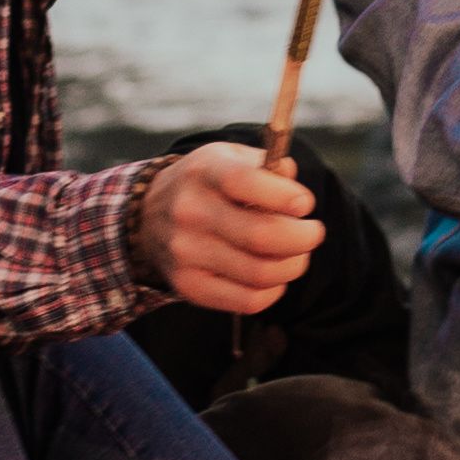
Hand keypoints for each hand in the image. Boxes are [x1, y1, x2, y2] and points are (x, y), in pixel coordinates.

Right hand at [133, 140, 323, 315]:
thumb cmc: (203, 185)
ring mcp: (186, 253)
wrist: (147, 217)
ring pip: (260, 273)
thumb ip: (266, 164)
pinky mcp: (189, 286)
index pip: (246, 182)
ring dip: (293, 265)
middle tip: (312, 233)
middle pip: (261, 235)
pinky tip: (275, 276)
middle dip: (302, 237)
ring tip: (297, 254)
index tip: (304, 204)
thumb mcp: (228, 158)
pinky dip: (274, 291)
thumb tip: (292, 180)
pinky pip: (247, 301)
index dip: (285, 196)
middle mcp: (190, 212)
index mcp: (204, 172)